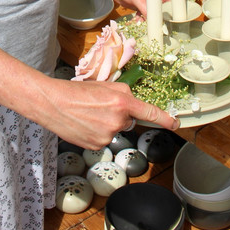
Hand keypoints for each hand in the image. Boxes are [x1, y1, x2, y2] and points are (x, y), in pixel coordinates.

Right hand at [45, 78, 178, 149]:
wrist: (53, 103)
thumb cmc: (75, 91)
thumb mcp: (103, 85)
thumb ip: (122, 93)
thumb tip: (131, 102)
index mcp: (122, 101)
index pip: (149, 112)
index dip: (165, 119)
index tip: (175, 123)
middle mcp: (118, 120)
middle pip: (128, 120)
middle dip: (119, 114)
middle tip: (99, 106)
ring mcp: (108, 135)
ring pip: (115, 130)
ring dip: (106, 124)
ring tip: (88, 114)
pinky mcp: (97, 145)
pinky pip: (103, 139)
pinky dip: (96, 133)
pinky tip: (84, 124)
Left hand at [107, 0, 170, 18]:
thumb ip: (146, 8)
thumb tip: (154, 22)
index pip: (174, 2)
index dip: (174, 13)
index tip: (171, 23)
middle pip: (166, 10)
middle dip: (162, 19)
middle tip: (159, 28)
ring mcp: (151, 0)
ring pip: (157, 14)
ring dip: (152, 20)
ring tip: (146, 24)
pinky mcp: (144, 6)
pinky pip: (148, 15)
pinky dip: (144, 19)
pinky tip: (138, 20)